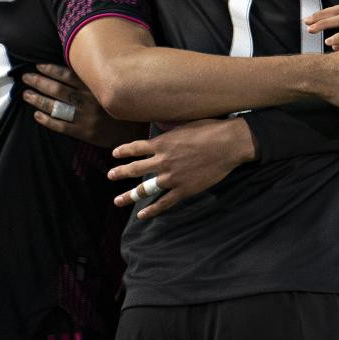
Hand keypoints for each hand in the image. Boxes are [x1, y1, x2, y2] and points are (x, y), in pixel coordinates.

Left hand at [27, 64, 139, 147]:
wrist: (138, 130)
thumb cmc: (126, 105)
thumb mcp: (116, 86)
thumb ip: (100, 77)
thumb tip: (83, 63)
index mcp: (96, 87)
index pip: (68, 75)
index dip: (51, 70)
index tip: (38, 66)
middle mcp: (89, 100)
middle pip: (58, 89)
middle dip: (39, 82)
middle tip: (26, 77)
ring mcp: (86, 117)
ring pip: (56, 107)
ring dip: (39, 100)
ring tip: (26, 94)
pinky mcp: (85, 132)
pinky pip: (61, 125)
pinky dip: (47, 120)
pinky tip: (37, 115)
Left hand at [108, 118, 256, 218]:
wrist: (227, 144)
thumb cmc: (209, 130)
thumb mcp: (184, 124)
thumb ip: (169, 129)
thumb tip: (160, 125)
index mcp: (162, 144)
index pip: (136, 148)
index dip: (123, 151)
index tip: (115, 154)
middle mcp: (162, 161)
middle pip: (134, 169)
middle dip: (120, 173)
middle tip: (110, 176)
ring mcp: (171, 177)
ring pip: (144, 189)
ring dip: (129, 195)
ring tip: (118, 200)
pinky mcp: (183, 190)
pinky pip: (163, 203)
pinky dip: (151, 210)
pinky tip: (142, 215)